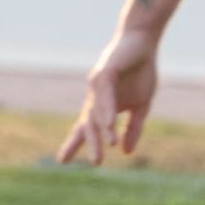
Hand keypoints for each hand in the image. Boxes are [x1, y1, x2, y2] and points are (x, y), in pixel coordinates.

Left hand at [59, 29, 158, 165]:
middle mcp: (95, 96)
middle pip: (89, 123)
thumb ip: (134, 127)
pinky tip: (110, 122)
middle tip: (96, 163)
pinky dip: (108, 109)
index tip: (62, 161)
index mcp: (102, 105)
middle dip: (91, 142)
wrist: (143, 41)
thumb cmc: (141, 70)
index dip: (74, 143)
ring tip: (108, 145)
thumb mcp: (143, 104)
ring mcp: (98, 84)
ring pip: (98, 111)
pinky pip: (105, 94)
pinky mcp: (105, 72)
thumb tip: (127, 153)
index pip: (86, 127)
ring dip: (103, 129)